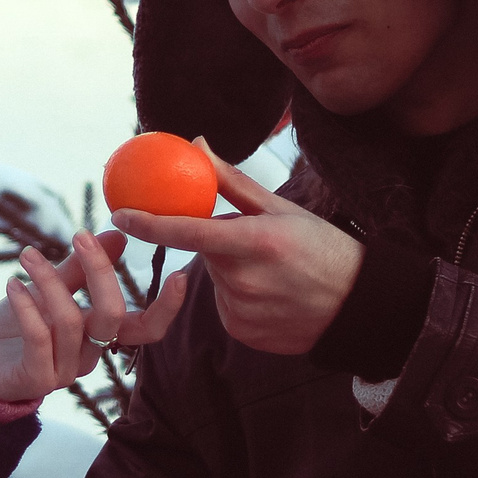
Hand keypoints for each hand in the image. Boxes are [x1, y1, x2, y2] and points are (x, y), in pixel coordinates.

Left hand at [0, 229, 193, 404]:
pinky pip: (39, 337)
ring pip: (70, 320)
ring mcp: (65, 371)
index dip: (167, 307)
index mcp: (101, 334)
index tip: (180, 273)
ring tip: (27, 256)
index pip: (147, 328)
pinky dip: (26, 305)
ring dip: (48, 281)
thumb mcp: (48, 290)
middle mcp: (90, 355)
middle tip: (80, 236)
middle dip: (99, 271)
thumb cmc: (16, 326)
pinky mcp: (36, 379)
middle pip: (112, 316)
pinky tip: (12, 283)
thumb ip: (80, 269)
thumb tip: (117, 235)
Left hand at [109, 139, 361, 355]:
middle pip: (206, 254)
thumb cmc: (323, 247)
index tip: (120, 214)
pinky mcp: (242, 332)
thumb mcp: (282, 208)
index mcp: (255, 242)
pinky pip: (225, 307)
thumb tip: (196, 144)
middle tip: (261, 245)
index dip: (149, 224)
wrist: (358, 305)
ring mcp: (242, 312)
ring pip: (216, 282)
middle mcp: (245, 280)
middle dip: (223, 245)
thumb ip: (231, 181)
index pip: (188, 231)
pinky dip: (240, 298)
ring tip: (275, 275)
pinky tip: (273, 297)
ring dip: (233, 273)